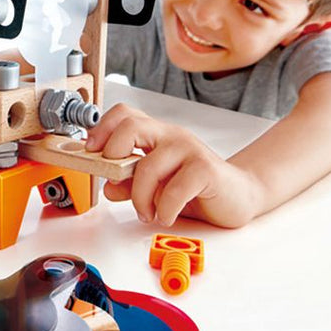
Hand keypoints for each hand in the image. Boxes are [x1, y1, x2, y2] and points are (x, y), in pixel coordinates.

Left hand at [86, 103, 253, 227]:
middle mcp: (171, 136)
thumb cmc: (196, 188)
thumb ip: (130, 184)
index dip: (101, 128)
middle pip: (131, 127)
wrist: (240, 194)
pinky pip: (174, 188)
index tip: (90, 151)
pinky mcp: (205, 169)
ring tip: (147, 213)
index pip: (124, 114)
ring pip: (147, 166)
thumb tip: (108, 186)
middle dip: (112, 156)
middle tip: (115, 181)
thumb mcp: (155, 188)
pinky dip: (164, 208)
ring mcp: (189, 149)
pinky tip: (166, 216)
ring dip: (139, 197)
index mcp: (156, 135)